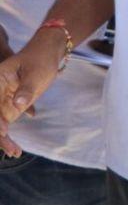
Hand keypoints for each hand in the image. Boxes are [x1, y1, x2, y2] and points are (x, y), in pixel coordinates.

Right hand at [0, 33, 63, 156]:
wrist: (47, 52)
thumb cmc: (41, 58)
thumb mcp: (36, 72)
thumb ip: (26, 89)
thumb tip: (18, 105)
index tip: (4, 131)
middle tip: (12, 149)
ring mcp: (1, 101)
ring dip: (3, 139)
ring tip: (15, 152)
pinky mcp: (9, 107)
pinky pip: (4, 124)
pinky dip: (7, 136)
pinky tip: (13, 149)